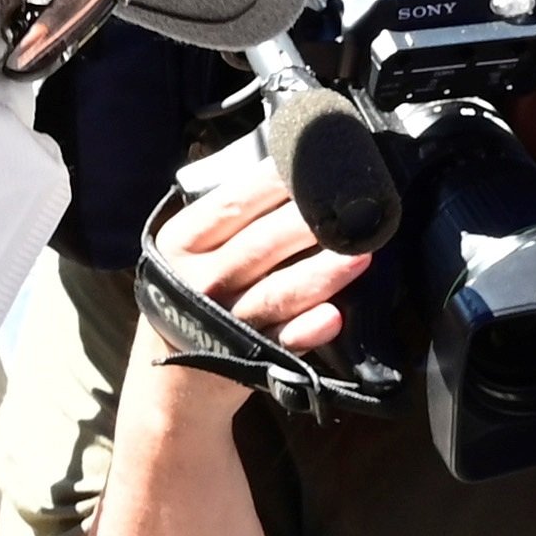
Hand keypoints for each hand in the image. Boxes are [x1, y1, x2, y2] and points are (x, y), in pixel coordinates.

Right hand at [154, 164, 369, 360]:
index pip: (230, 205)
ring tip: (359, 255)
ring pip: (277, 293)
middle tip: (348, 205)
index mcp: (183, 243)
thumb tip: (286, 168)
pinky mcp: (251, 357)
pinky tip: (334, 317)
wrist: (176, 372)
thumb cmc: (194, 290)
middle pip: (259, 246)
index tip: (310, 163)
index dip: (271, 183)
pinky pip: (285, 342)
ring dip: (320, 274)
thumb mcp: (192, 247)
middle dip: (305, 224)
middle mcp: (200, 281)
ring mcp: (226, 321)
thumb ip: (229, 214)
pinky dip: (308, 330)